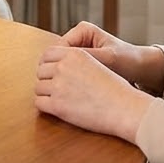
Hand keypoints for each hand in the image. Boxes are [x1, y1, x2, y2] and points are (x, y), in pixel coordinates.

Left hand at [35, 45, 149, 141]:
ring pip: (38, 87)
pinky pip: (39, 103)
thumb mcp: (98, 63)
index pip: (47, 54)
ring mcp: (59, 85)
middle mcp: (64, 67)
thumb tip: (60, 66)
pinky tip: (56, 108)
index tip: (51, 73)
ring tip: (57, 99)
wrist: (125, 108)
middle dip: (46, 79)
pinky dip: (45, 106)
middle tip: (55, 88)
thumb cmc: (116, 89)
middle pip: (41, 71)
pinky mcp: (57, 105)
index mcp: (74, 54)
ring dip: (45, 93)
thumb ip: (77, 62)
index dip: (48, 64)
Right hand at [61, 20, 163, 91]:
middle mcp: (78, 38)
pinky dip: (73, 80)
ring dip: (67, 77)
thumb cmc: (128, 60)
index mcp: (82, 30)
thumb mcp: (108, 58)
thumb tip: (66, 62)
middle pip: (57, 57)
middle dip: (61, 72)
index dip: (59, 65)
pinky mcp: (83, 63)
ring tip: (74, 90)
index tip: (63, 81)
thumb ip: (88, 57)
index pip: (58, 48)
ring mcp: (80, 51)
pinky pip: (70, 71)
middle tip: (67, 87)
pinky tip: (78, 91)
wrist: (142, 68)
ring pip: (62, 66)